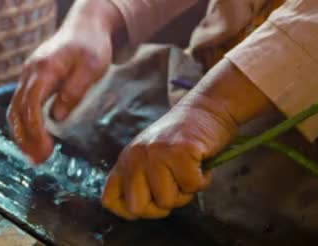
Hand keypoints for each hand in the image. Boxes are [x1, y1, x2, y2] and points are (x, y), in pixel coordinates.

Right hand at [7, 0, 126, 163]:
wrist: (86, 25)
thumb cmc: (92, 45)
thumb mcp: (92, 67)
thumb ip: (74, 91)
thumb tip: (57, 117)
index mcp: (43, 69)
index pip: (31, 104)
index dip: (35, 130)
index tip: (45, 150)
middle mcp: (30, 72)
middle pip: (17, 110)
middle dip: (25, 138)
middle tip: (38, 161)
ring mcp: (28, 75)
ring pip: (15, 109)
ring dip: (21, 134)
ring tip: (34, 156)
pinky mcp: (31, 80)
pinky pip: (20, 105)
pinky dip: (23, 124)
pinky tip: (33, 140)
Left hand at [102, 59, 272, 218]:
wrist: (207, 107)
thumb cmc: (183, 140)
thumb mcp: (151, 157)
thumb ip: (141, 178)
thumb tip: (138, 211)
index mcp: (125, 160)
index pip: (110, 200)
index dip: (130, 211)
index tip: (152, 202)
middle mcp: (135, 156)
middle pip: (137, 208)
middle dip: (161, 206)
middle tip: (175, 187)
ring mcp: (156, 153)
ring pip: (167, 201)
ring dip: (185, 192)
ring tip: (189, 169)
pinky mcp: (179, 151)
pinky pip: (191, 186)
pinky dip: (202, 180)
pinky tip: (201, 163)